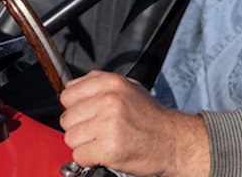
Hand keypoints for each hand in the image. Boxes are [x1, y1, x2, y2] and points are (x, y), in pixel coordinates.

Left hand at [59, 71, 209, 176]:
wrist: (174, 142)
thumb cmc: (152, 119)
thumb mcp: (130, 89)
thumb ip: (99, 84)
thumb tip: (70, 88)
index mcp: (112, 83)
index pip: (68, 95)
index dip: (76, 108)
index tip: (87, 115)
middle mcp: (109, 100)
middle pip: (67, 118)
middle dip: (80, 128)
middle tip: (99, 131)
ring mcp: (109, 124)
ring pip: (70, 138)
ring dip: (84, 145)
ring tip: (104, 141)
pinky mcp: (108, 147)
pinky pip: (79, 156)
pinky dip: (90, 159)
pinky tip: (106, 152)